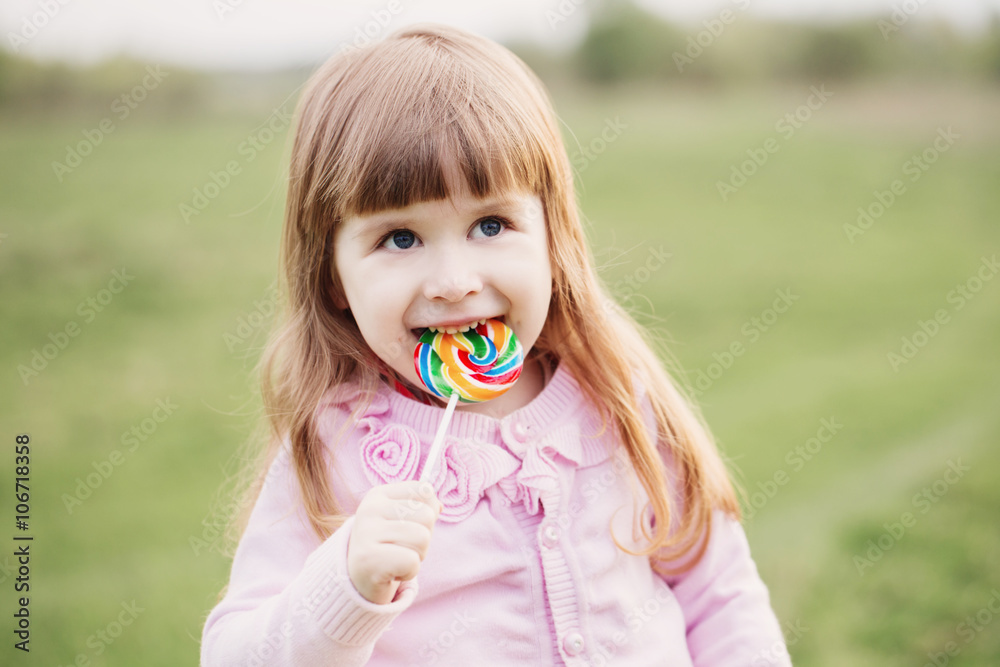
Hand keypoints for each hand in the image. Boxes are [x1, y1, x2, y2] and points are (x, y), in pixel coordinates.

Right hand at [347, 481, 441, 604]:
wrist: (360, 581)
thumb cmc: (388, 547)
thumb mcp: (403, 520)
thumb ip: (423, 508)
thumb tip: (440, 506)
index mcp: (378, 495)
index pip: (425, 491)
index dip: (428, 512)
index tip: (408, 526)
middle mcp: (369, 509)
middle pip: (427, 515)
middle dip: (424, 537)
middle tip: (402, 548)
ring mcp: (366, 533)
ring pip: (423, 538)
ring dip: (418, 555)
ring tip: (398, 559)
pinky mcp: (368, 560)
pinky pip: (412, 562)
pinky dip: (409, 572)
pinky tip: (393, 572)